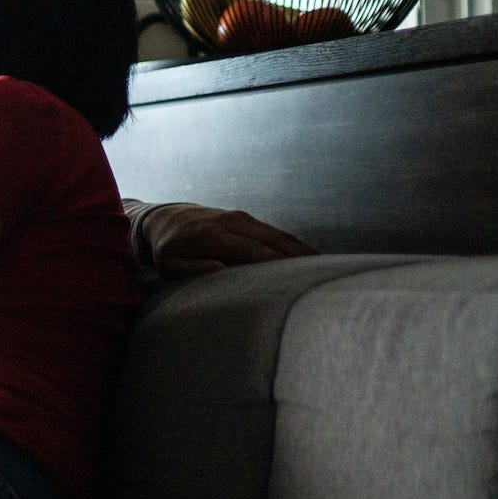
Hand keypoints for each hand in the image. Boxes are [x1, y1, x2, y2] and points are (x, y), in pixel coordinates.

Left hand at [137, 203, 314, 277]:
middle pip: (273, 242)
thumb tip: (223, 269)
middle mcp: (231, 222)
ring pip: (279, 236)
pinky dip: (294, 246)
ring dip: (304, 252)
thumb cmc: (169, 249)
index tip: (300, 280)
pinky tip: (312, 261)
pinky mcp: (248, 219)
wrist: (166, 218)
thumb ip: (194, 269)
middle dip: (300, 259)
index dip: (278, 265)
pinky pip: (276, 233)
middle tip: (327, 279)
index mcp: (212, 235)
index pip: (253, 252)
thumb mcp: (170, 265)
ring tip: (331, 271)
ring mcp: (242, 218)